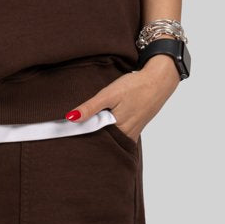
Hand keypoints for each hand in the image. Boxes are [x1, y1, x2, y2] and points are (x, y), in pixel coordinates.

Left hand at [64, 55, 180, 141]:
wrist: (159, 81)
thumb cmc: (135, 86)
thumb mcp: (109, 94)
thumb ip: (90, 107)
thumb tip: (71, 118)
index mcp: (118, 129)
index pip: (93, 139)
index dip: (80, 138)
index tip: (65, 135)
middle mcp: (126, 135)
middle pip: (103, 143)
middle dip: (89, 140)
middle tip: (74, 136)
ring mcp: (132, 133)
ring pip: (111, 141)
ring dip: (100, 137)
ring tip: (86, 133)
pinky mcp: (135, 129)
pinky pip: (120, 136)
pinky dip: (111, 134)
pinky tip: (104, 128)